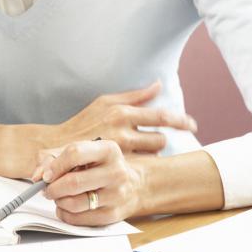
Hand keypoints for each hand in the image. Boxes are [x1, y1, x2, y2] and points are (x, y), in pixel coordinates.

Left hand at [32, 139, 147, 226]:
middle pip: (73, 182)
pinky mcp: (112, 215)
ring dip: (58, 201)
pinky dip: (65, 214)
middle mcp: (116, 172)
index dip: (55, 166)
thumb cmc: (100, 167)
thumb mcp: (83, 153)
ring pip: (74, 203)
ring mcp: (116, 195)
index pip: (75, 153)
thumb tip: (37, 176)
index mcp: (108, 150)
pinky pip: (79, 219)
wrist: (132, 185)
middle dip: (52, 188)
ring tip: (58, 196)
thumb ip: (54, 158)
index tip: (46, 175)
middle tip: (46, 189)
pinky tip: (66, 206)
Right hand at [52, 81, 196, 153]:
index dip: (181, 121)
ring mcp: (119, 152)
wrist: (59, 146)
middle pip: (160, 139)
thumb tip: (158, 84)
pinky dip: (141, 162)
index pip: (160, 116)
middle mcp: (122, 132)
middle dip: (158, 140)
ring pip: (152, 154)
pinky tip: (132, 160)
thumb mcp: (105, 102)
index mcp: (121, 112)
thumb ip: (135, 95)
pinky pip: (141, 165)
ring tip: (138, 151)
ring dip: (151, 152)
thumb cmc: (84, 122)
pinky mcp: (116, 167)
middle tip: (149, 140)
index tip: (193, 125)